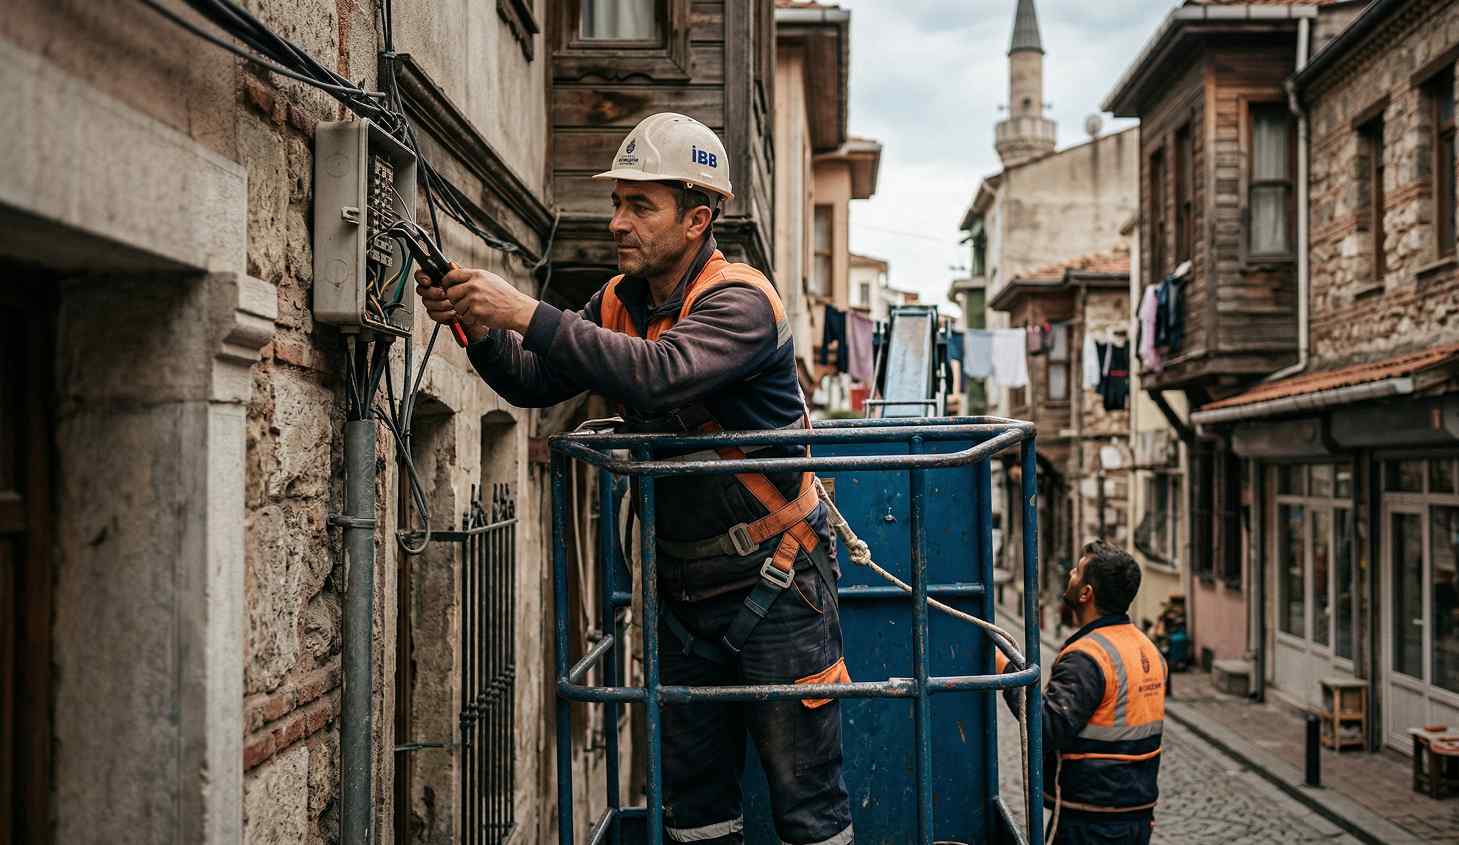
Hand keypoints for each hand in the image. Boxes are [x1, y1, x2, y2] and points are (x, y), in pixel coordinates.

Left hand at [415, 267, 537, 340]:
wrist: (518, 309)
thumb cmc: (504, 295)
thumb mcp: (489, 279)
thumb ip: (471, 276)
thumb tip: (452, 267)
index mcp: (477, 275)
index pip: (452, 275)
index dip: (447, 283)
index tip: (448, 287)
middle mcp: (474, 285)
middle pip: (451, 293)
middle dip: (455, 300)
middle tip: (465, 302)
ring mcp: (475, 299)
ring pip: (457, 307)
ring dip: (464, 311)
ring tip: (478, 309)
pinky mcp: (476, 312)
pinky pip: (464, 317)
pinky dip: (471, 319)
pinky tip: (481, 315)